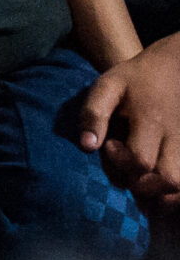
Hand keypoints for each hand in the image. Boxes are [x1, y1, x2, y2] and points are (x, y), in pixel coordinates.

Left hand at [81, 39, 179, 202]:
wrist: (174, 66)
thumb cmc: (134, 78)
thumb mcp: (108, 86)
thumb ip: (94, 114)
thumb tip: (87, 147)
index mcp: (152, 120)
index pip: (141, 161)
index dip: (122, 163)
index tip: (111, 147)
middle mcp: (176, 136)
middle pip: (168, 180)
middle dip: (143, 186)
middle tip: (127, 172)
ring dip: (160, 192)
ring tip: (141, 181)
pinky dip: (172, 191)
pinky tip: (155, 184)